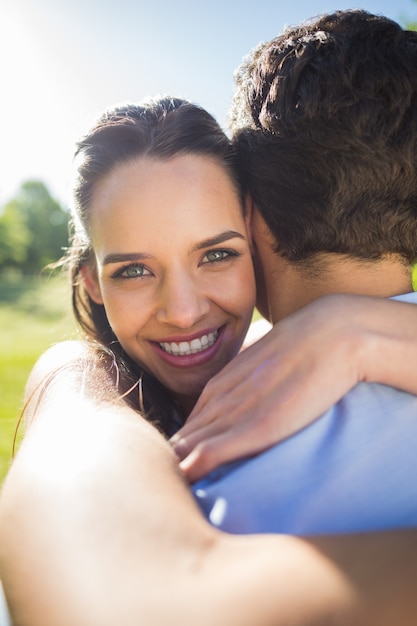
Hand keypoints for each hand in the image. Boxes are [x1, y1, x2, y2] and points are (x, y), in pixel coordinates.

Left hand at [171, 294, 416, 481]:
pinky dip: (195, 467)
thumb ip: (251, 386)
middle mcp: (221, 398)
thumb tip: (251, 406)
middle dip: (175, 462)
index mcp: (222, 385)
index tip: (185, 468)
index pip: (190, 425)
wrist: (331, 333)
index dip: (184, 449)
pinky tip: (186, 481)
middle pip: (183, 439)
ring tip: (175, 491)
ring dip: (180, 467)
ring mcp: (237, 411)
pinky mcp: (257, 426)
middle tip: (173, 485)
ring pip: (190, 445)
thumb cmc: (304, 350)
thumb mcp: (267, 366)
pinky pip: (213, 450)